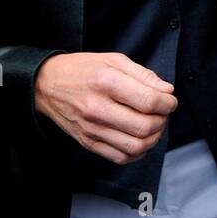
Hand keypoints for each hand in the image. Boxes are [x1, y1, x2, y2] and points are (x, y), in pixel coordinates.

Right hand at [34, 53, 176, 164]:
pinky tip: (139, 139)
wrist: (47, 85)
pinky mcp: (88, 143)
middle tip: (162, 112)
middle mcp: (98, 108)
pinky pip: (121, 157)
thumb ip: (143, 74)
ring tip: (153, 126)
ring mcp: (92, 129)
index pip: (149, 101)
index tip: (169, 100)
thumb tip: (166, 90)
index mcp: (106, 82)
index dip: (168, 103)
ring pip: (135, 147)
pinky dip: (138, 152)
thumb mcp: (113, 59)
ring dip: (153, 138)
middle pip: (144, 126)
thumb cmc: (82, 69)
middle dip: (163, 120)